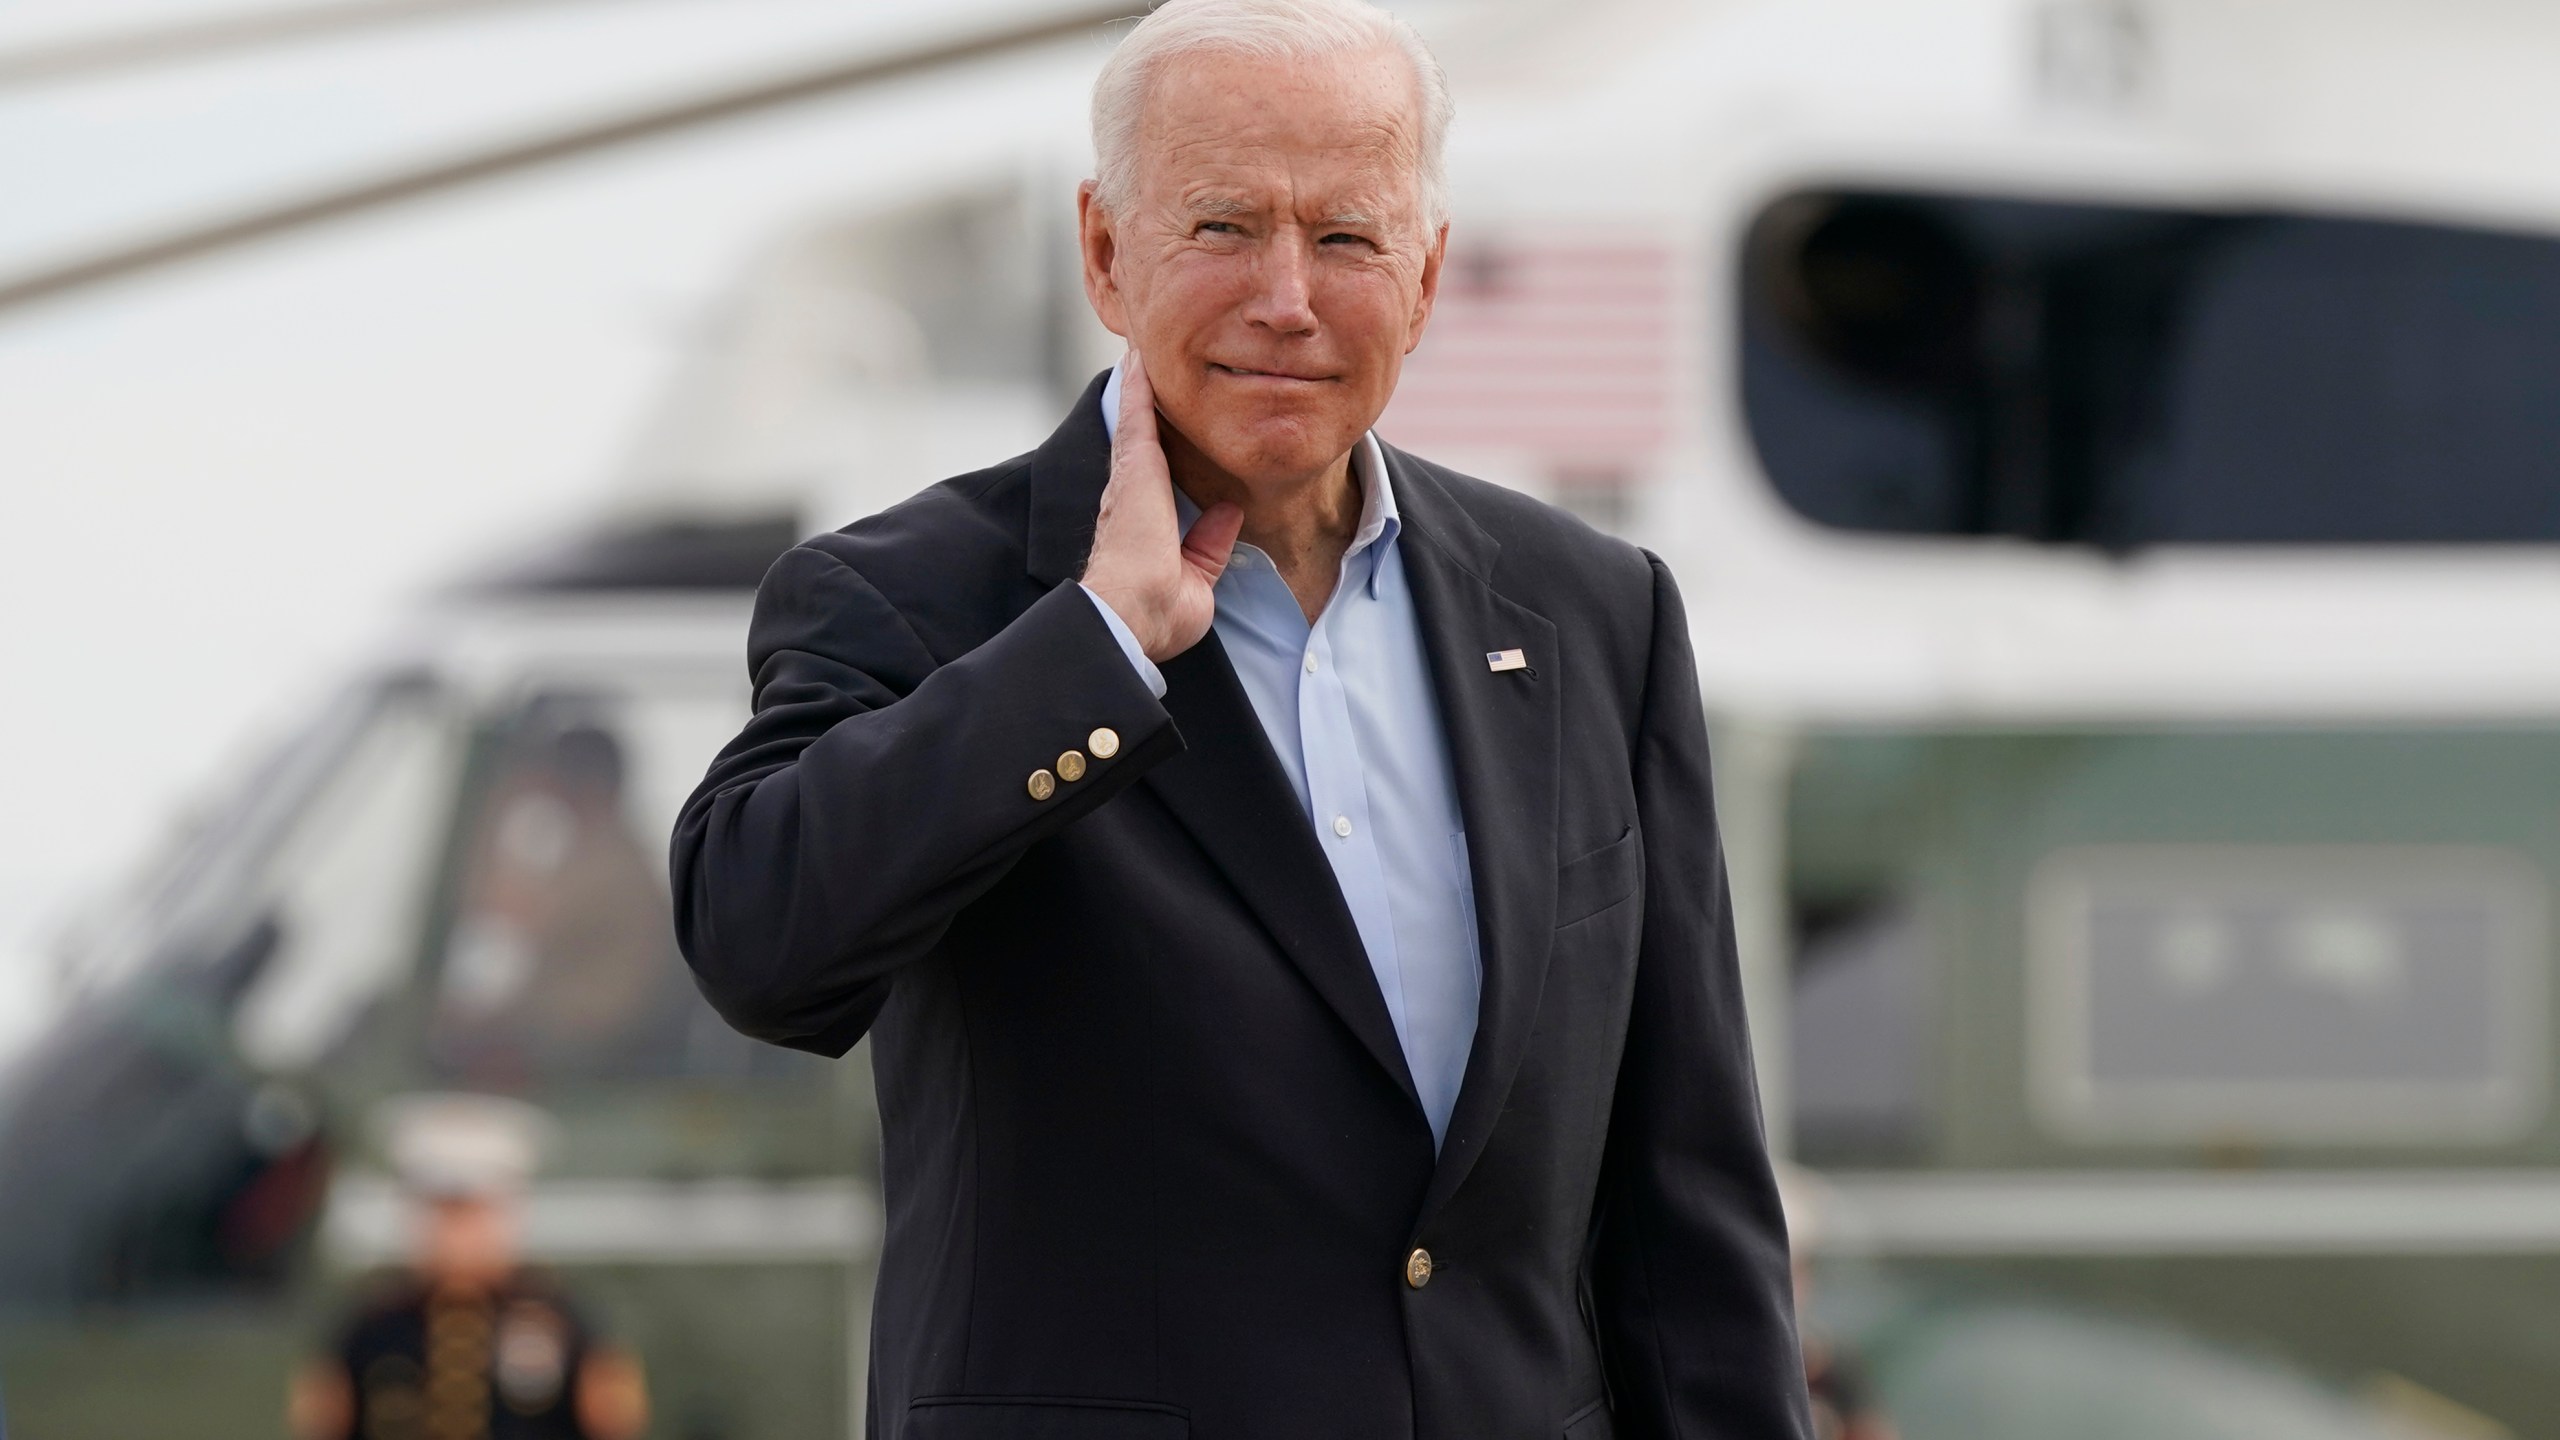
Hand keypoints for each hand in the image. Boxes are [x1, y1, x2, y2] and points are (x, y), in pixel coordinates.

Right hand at [1080, 350, 1243, 661]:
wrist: (1134, 614)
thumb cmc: (1157, 612)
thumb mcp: (1198, 576)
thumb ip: (1209, 543)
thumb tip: (1228, 513)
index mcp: (1143, 525)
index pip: (1153, 479)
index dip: (1155, 453)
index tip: (1161, 428)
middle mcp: (1130, 498)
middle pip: (1139, 443)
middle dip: (1141, 411)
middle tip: (1142, 375)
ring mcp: (1129, 480)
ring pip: (1136, 424)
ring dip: (1137, 390)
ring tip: (1139, 357)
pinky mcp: (1134, 467)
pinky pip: (1137, 416)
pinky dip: (1137, 387)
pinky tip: (1138, 359)